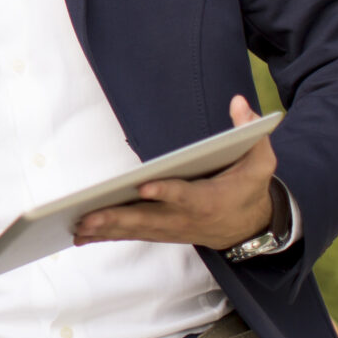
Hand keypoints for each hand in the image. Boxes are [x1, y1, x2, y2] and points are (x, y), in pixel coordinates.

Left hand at [72, 96, 276, 250]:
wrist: (251, 228)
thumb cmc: (250, 189)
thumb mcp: (261, 162)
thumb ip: (252, 132)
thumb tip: (240, 102)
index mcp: (207, 199)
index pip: (184, 195)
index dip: (165, 192)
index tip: (144, 186)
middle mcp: (185, 218)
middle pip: (148, 218)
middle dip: (117, 218)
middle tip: (89, 216)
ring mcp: (171, 228)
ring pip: (135, 230)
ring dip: (106, 229)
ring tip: (77, 226)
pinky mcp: (161, 232)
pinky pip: (131, 235)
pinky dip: (107, 236)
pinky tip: (80, 236)